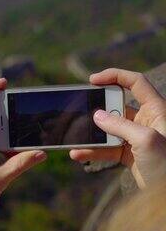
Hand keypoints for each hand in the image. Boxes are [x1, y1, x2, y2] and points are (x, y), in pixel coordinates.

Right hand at [70, 68, 165, 187]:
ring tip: (74, 139)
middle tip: (79, 113)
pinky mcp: (129, 154)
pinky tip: (79, 154)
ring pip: (108, 130)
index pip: (135, 82)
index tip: (92, 80)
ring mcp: (136, 138)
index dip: (114, 76)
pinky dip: (92, 151)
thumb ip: (119, 125)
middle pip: (116, 106)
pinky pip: (106, 148)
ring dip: (90, 135)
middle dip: (96, 110)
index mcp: (156, 110)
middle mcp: (146, 121)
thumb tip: (96, 116)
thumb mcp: (145, 140)